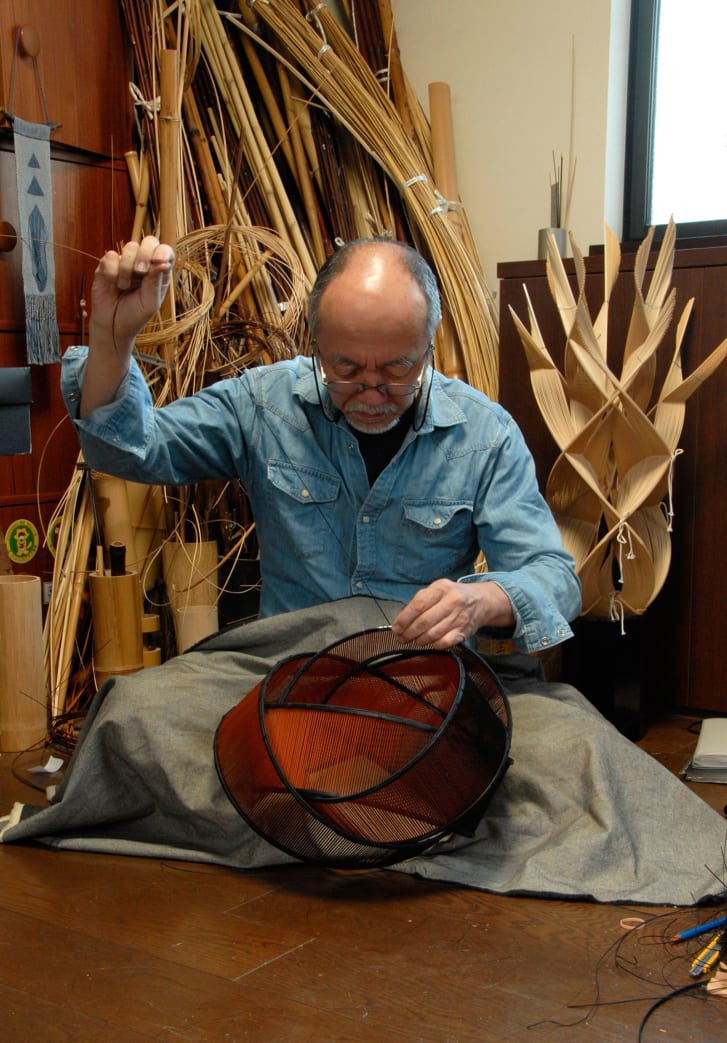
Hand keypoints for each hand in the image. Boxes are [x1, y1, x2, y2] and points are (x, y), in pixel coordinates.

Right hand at [81, 237, 173, 416]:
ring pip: (129, 247)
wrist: (112, 326)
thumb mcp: (150, 303)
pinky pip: (111, 256)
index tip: (158, 263)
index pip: (165, 250)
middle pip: (149, 241)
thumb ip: (155, 282)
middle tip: (141, 272)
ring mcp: (125, 262)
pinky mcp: (107, 265)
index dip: (163, 252)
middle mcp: (143, 263)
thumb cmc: (135, 316)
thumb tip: (163, 262)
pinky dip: (112, 272)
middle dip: (145, 254)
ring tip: (124, 286)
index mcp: (158, 272)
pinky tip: (113, 285)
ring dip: (127, 268)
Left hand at [391, 579, 514, 649]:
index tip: (396, 628)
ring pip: (433, 634)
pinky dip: (434, 645)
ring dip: (419, 640)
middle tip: (401, 638)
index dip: (404, 619)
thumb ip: (419, 602)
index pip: (418, 605)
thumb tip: (401, 621)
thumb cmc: (453, 595)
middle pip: (424, 622)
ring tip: (414, 640)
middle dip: (409, 633)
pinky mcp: (465, 631)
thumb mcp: (437, 589)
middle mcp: (452, 601)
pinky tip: (429, 642)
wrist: (481, 601)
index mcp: (441, 588)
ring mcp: (460, 617)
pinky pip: (444, 643)